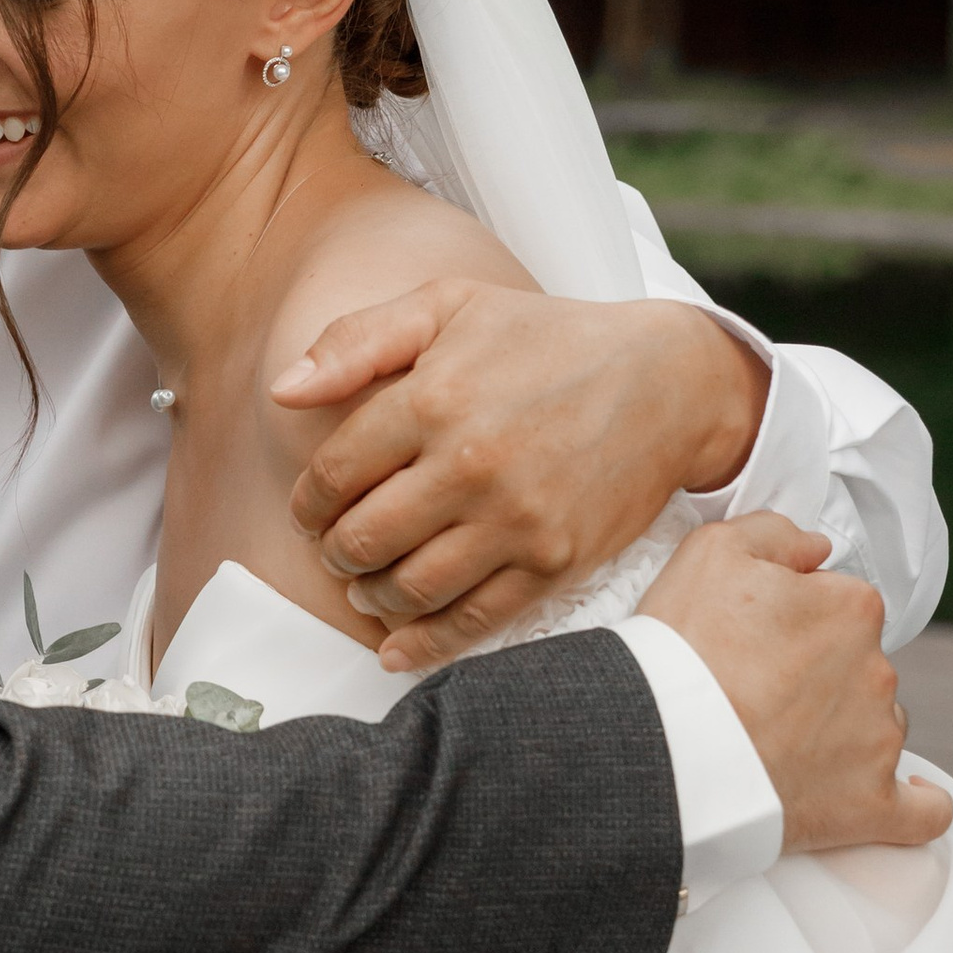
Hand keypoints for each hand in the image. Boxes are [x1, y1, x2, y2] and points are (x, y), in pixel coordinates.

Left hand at [272, 281, 771, 673]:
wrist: (668, 381)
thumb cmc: (548, 338)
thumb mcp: (449, 306)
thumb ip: (358, 341)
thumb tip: (283, 390)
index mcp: (433, 398)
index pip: (333, 474)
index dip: (309, 502)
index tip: (312, 510)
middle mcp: (470, 464)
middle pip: (361, 540)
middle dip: (334, 555)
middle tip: (337, 552)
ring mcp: (515, 520)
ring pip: (409, 589)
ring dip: (372, 599)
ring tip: (368, 585)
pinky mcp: (554, 562)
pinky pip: (473, 621)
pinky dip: (425, 644)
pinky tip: (398, 646)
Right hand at [637, 514, 948, 853]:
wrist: (662, 748)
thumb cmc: (682, 649)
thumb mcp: (710, 552)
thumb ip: (775, 532)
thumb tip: (817, 547)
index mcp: (852, 608)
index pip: (841, 605)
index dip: (794, 620)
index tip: (753, 641)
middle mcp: (877, 671)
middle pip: (859, 666)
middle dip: (819, 676)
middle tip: (754, 693)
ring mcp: (878, 742)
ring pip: (878, 727)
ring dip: (845, 732)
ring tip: (778, 747)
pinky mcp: (871, 806)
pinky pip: (921, 813)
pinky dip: (914, 806)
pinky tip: (904, 800)